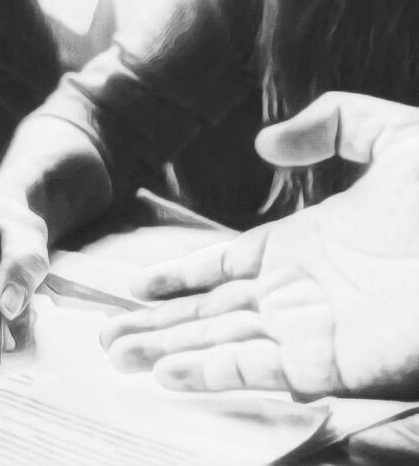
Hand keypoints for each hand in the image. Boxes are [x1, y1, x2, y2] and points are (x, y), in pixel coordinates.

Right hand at [101, 92, 418, 398]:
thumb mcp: (395, 137)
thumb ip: (331, 124)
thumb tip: (265, 143)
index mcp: (303, 245)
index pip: (225, 267)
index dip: (180, 276)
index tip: (139, 284)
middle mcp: (296, 292)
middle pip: (209, 312)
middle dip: (156, 324)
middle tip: (107, 335)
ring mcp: (306, 329)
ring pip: (219, 343)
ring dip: (167, 351)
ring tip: (118, 356)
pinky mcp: (324, 363)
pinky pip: (254, 370)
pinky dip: (209, 374)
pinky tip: (168, 374)